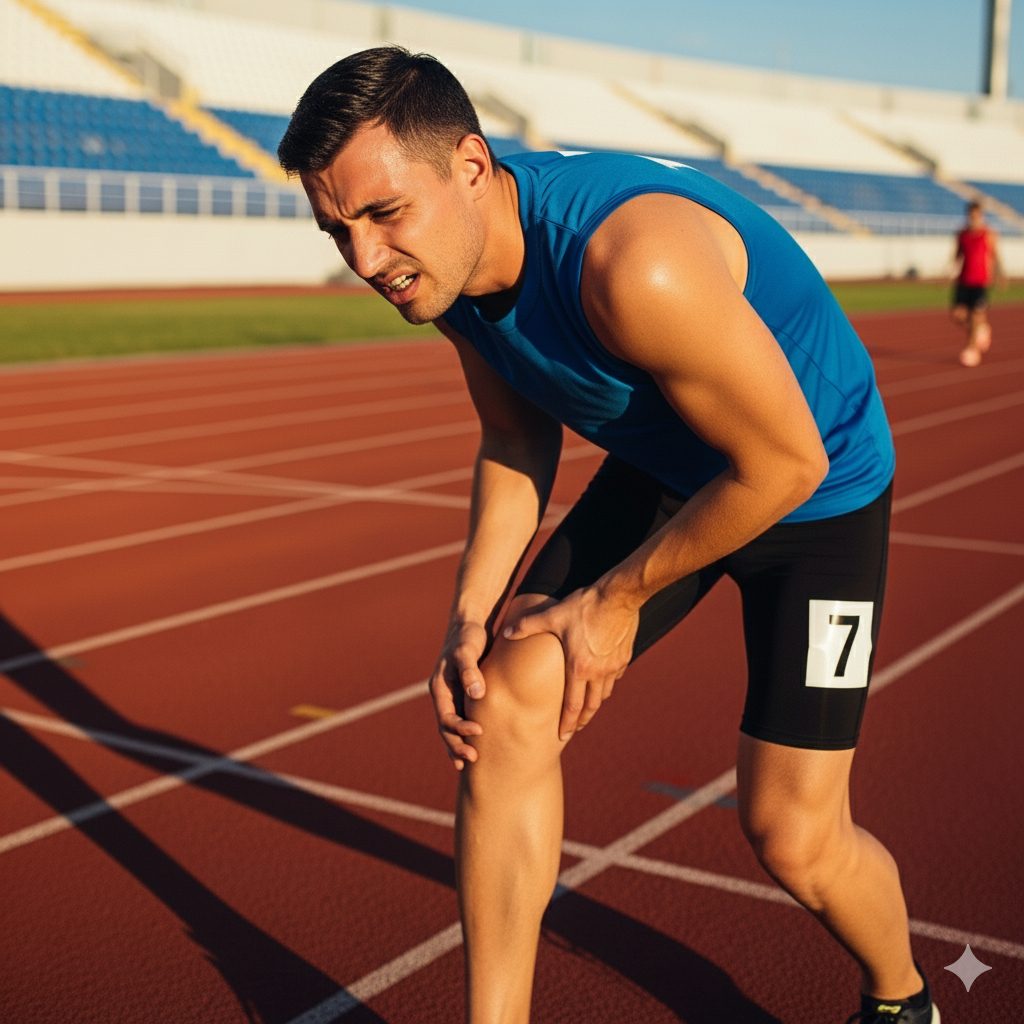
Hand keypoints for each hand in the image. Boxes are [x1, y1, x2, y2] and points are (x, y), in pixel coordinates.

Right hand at [429, 620, 487, 769]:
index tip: (479, 732)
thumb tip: (477, 694)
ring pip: (450, 729)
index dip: (460, 728)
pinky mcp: (463, 696)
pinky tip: (473, 748)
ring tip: (470, 763)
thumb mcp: (467, 650)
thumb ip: (470, 671)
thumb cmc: (468, 636)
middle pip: (445, 728)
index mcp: (439, 688)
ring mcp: (452, 697)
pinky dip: (463, 736)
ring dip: (458, 746)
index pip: (446, 716)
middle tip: (473, 759)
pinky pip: (460, 721)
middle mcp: (443, 696)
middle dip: (457, 745)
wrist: (470, 625)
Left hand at [503, 586, 637, 739]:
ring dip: (595, 704)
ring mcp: (614, 666)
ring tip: (587, 709)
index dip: (567, 723)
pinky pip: (615, 677)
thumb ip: (527, 626)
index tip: (562, 736)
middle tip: (575, 730)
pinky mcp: (625, 656)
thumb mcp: (552, 615)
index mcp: (578, 668)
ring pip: (604, 693)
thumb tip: (505, 633)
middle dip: (581, 721)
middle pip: (590, 706)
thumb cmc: (584, 606)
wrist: (618, 596)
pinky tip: (603, 682)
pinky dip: (607, 684)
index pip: (572, 705)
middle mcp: (598, 672)